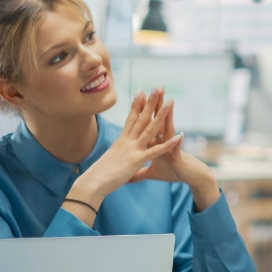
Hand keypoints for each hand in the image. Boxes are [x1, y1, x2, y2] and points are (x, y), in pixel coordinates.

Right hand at [68, 90, 182, 210]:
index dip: (137, 105)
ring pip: (150, 129)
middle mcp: (127, 141)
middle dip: (151, 102)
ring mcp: (133, 149)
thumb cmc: (98, 175)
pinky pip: (156, 150)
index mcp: (121, 141)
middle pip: (141, 118)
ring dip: (161, 115)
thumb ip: (115, 155)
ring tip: (171, 102)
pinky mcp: (137, 160)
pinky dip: (168, 144)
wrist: (92, 183)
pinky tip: (179, 137)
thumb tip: (114, 154)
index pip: (131, 119)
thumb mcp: (109, 161)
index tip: (142, 92)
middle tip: (159, 88)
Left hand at [127, 88, 220, 211]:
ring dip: (169, 117)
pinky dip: (177, 143)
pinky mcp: (177, 157)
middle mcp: (164, 141)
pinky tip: (180, 135)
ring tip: (170, 103)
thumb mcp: (152, 173)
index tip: (139, 96)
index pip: (148, 123)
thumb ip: (139, 173)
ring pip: (169, 130)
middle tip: (156, 89)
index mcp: (155, 143)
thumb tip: (128, 176)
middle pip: (158, 121)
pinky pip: (176, 149)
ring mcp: (172, 147)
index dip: (143, 110)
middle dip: (156, 105)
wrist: (190, 177)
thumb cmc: (172, 172)